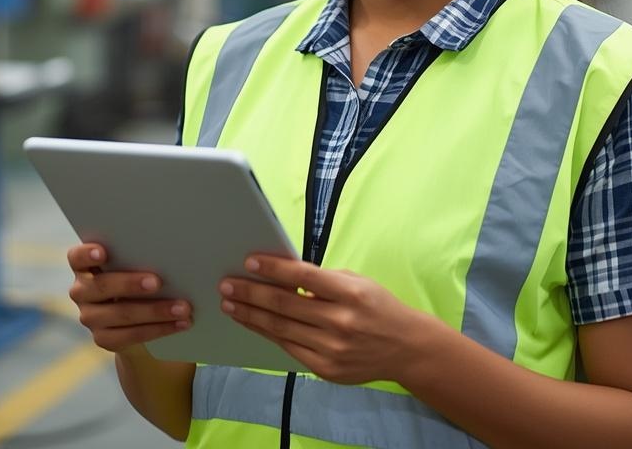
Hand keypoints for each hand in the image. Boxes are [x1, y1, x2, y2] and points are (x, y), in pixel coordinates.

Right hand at [67, 243, 192, 352]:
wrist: (137, 317)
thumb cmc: (139, 278)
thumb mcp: (136, 266)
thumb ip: (141, 259)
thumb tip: (172, 256)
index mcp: (85, 266)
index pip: (77, 257)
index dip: (87, 254)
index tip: (104, 252)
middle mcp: (82, 291)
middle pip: (100, 286)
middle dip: (130, 284)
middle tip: (157, 282)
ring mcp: (90, 317)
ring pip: (120, 314)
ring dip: (154, 311)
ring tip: (183, 308)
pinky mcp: (103, 338)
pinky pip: (130, 336)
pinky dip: (159, 329)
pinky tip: (180, 324)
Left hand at [219, 255, 430, 384]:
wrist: (405, 348)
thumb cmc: (377, 307)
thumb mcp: (356, 282)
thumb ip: (321, 280)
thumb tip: (280, 274)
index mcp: (350, 294)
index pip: (304, 277)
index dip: (274, 269)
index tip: (249, 262)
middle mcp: (341, 322)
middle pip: (285, 305)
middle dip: (251, 293)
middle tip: (226, 285)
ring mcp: (332, 348)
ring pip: (280, 329)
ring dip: (250, 315)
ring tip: (230, 304)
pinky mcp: (325, 368)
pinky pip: (288, 347)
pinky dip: (266, 333)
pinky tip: (252, 322)